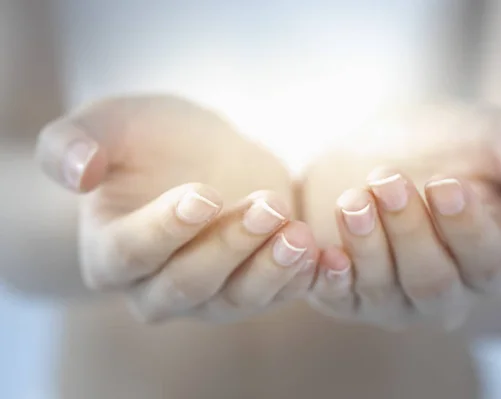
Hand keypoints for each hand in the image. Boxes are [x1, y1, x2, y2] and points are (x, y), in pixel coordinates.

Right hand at [36, 95, 317, 322]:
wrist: (200, 154)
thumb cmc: (148, 139)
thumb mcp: (107, 124)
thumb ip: (74, 143)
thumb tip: (75, 172)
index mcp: (111, 252)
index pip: (132, 253)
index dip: (166, 228)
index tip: (204, 194)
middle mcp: (155, 287)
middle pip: (189, 283)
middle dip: (229, 247)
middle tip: (267, 207)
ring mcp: (207, 295)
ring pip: (236, 299)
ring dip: (270, 271)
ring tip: (301, 236)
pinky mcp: (249, 287)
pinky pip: (274, 296)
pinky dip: (299, 280)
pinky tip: (321, 254)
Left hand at [302, 103, 500, 329]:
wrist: (379, 144)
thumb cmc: (445, 144)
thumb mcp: (496, 138)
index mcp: (488, 261)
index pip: (486, 262)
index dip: (466, 227)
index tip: (444, 183)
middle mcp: (443, 293)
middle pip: (432, 281)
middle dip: (408, 230)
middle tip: (387, 178)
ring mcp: (392, 298)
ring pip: (383, 289)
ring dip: (366, 244)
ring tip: (353, 197)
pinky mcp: (346, 293)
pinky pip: (335, 298)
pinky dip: (325, 279)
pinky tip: (317, 249)